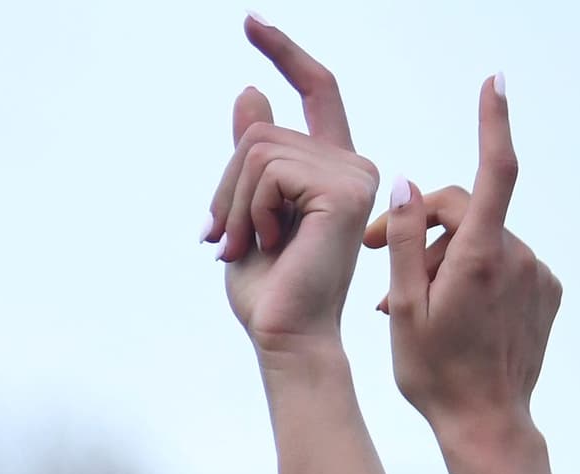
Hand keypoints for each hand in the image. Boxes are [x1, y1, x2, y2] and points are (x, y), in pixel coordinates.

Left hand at [207, 17, 379, 353]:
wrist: (285, 336)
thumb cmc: (267, 291)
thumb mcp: (246, 212)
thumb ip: (251, 158)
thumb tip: (249, 93)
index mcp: (332, 167)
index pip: (315, 90)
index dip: (284, 52)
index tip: (251, 21)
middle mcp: (353, 162)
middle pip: (261, 132)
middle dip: (226, 186)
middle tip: (224, 238)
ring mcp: (355, 173)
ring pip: (259, 150)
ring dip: (234, 203)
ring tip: (248, 245)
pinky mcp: (344, 189)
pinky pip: (268, 171)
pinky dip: (251, 209)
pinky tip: (269, 241)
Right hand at [369, 80, 555, 437]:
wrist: (488, 425)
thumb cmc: (436, 374)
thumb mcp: (404, 308)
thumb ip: (403, 241)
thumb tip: (405, 182)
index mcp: (480, 256)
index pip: (493, 170)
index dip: (494, 121)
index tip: (495, 82)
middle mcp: (517, 256)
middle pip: (469, 212)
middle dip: (424, 227)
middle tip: (374, 258)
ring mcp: (537, 274)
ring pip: (483, 241)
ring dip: (446, 259)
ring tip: (411, 304)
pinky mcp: (548, 292)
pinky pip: (506, 264)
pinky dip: (476, 275)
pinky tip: (452, 312)